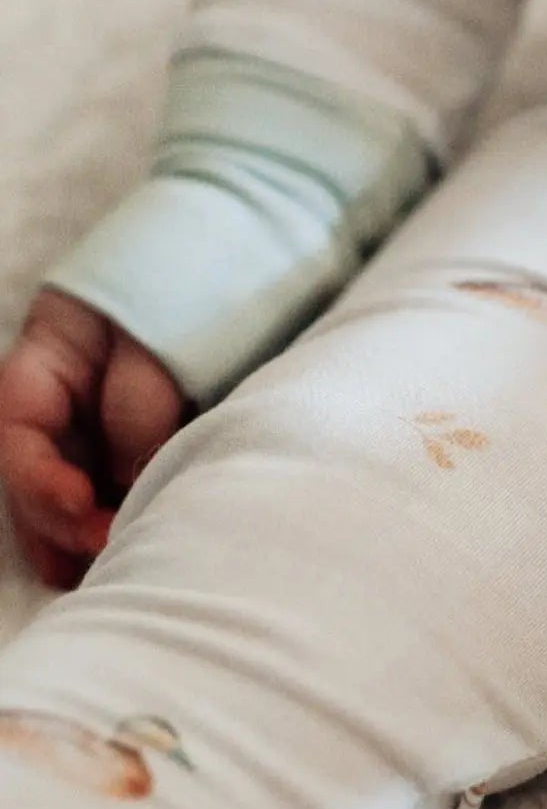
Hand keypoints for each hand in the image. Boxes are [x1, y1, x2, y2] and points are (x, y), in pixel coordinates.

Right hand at [0, 289, 186, 590]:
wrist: (260, 235)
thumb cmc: (205, 268)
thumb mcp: (163, 328)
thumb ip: (140, 400)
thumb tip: (131, 475)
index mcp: (54, 349)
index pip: (19, 424)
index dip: (38, 477)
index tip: (80, 507)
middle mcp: (67, 385)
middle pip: (37, 465)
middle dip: (58, 518)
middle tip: (103, 550)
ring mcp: (99, 407)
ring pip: (70, 478)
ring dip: (78, 529)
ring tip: (101, 574)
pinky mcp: (143, 424)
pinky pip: (111, 475)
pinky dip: (113, 510)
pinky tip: (123, 549)